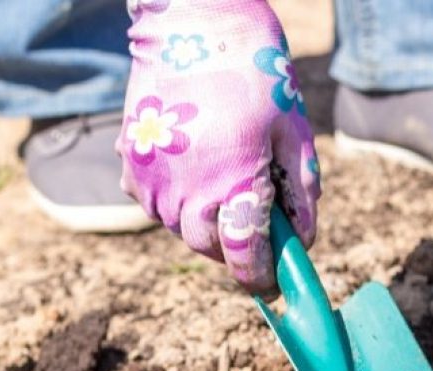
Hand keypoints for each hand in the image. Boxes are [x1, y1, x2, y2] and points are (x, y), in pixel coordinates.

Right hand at [119, 0, 319, 296]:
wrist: (194, 25)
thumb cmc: (256, 76)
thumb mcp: (295, 132)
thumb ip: (301, 192)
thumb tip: (303, 242)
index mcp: (235, 180)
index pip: (245, 254)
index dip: (260, 275)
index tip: (273, 284)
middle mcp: (187, 187)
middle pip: (211, 248)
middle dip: (235, 251)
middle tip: (255, 236)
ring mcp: (153, 177)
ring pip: (180, 229)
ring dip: (205, 226)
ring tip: (226, 193)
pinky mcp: (129, 164)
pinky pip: (154, 205)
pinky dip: (176, 203)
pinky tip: (195, 174)